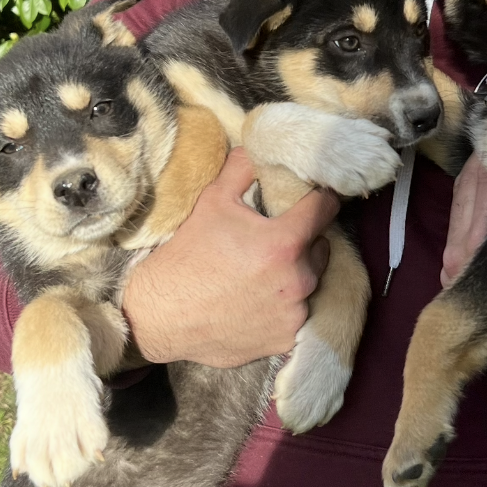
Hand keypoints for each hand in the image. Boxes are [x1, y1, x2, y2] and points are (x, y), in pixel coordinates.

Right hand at [123, 146, 339, 365]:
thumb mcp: (212, 202)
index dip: (320, 199)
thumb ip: (242, 169)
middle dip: (303, 241)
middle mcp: (297, 279)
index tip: (315, 197)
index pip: (325, 209)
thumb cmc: (186, 258)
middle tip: (272, 242)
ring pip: (311, 282)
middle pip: (321, 248)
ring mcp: (294, 313)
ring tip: (263, 273)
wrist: (162, 316)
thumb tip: (259, 147)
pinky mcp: (286, 339)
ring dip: (296, 274)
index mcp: (284, 243)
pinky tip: (259, 301)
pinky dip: (285, 306)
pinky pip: (299, 315)